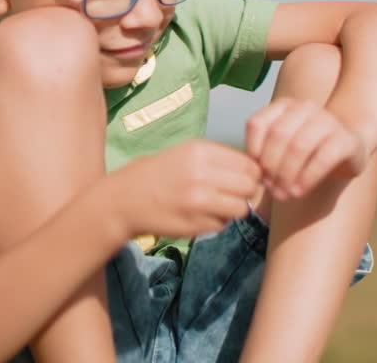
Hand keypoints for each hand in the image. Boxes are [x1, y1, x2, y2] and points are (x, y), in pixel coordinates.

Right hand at [110, 140, 261, 239]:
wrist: (124, 200)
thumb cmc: (156, 174)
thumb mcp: (185, 153)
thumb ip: (217, 159)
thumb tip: (252, 170)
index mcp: (201, 151)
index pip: (248, 164)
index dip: (251, 173)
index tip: (242, 179)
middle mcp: (202, 174)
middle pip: (249, 186)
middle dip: (245, 192)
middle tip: (232, 194)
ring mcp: (199, 201)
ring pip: (240, 208)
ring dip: (233, 209)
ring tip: (216, 206)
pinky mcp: (195, 224)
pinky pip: (222, 225)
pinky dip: (216, 223)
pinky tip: (199, 216)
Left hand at [244, 98, 369, 200]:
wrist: (349, 148)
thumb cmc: (308, 151)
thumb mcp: (283, 147)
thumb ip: (266, 154)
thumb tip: (252, 175)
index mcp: (284, 106)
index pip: (257, 123)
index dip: (252, 149)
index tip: (255, 172)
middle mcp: (305, 108)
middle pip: (278, 135)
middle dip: (270, 166)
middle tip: (270, 188)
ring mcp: (327, 120)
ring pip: (299, 146)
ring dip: (287, 174)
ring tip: (283, 194)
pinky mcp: (345, 139)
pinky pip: (323, 158)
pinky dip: (307, 178)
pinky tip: (299, 192)